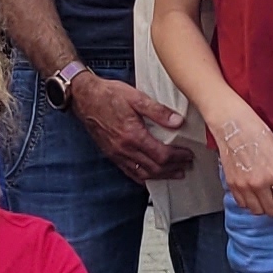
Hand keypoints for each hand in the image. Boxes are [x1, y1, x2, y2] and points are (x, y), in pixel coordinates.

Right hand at [72, 71, 192, 181]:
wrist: (84, 97)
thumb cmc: (108, 95)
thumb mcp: (136, 97)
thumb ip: (158, 111)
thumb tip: (178, 122)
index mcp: (133, 135)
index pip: (161, 155)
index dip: (178, 157)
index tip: (189, 155)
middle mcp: (124, 149)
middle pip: (155, 168)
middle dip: (173, 169)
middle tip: (186, 166)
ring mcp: (117, 154)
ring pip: (143, 174)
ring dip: (161, 176)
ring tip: (174, 174)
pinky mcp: (111, 155)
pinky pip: (130, 172)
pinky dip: (144, 177)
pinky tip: (151, 176)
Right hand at [211, 102, 272, 215]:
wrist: (233, 126)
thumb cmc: (258, 133)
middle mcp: (259, 184)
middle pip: (272, 211)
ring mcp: (244, 187)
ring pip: (257, 211)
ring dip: (265, 206)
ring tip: (268, 195)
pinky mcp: (232, 185)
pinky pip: (243, 204)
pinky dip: (250, 202)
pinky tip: (255, 192)